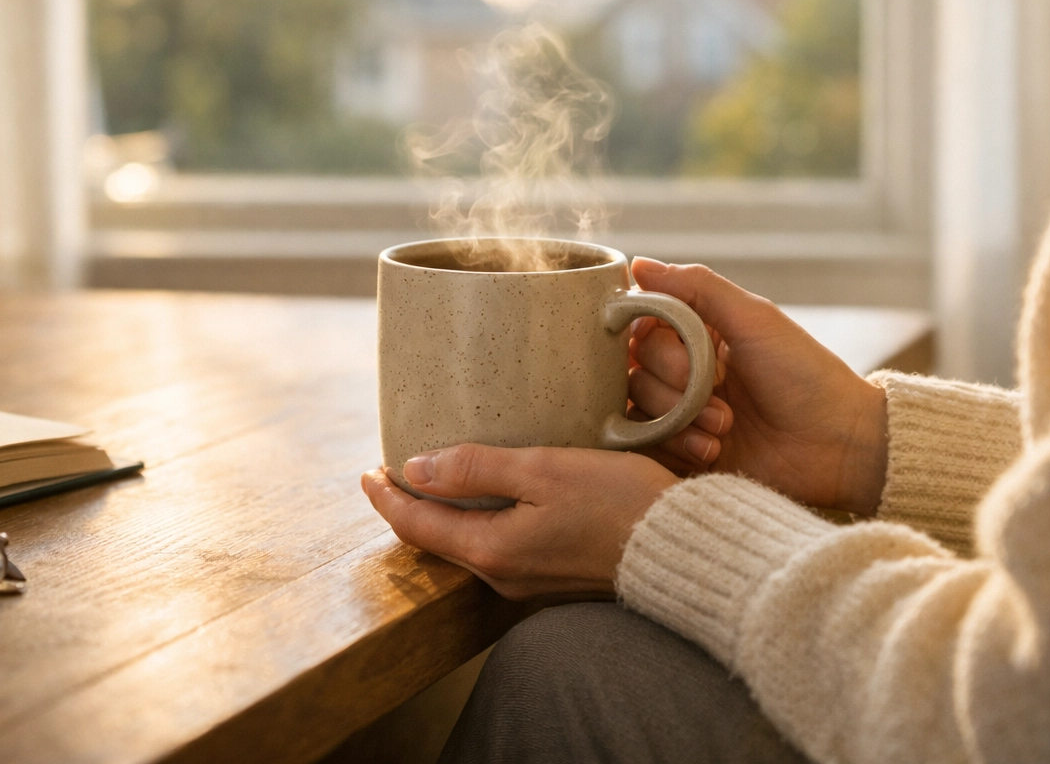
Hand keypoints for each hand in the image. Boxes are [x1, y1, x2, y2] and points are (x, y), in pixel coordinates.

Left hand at [360, 444, 677, 600]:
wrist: (682, 548)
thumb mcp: (543, 470)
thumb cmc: (619, 501)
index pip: (416, 525)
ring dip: (447, 514)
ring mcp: (530, 581)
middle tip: (395, 469)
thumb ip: (476, 468)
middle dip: (412, 506)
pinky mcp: (555, 576)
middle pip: (438, 540)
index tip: (366, 470)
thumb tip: (414, 467)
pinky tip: (492, 497)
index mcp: (492, 549)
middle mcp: (503, 575)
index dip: (385, 496)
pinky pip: (501, 548)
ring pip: (469, 544)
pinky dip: (481, 521)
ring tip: (438, 478)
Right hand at [628, 258, 888, 514]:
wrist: (837, 446)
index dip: (657, 341)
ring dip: (678, 419)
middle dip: (675, 383)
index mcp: (698, 333)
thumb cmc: (803, 374)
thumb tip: (638, 264)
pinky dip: (676, 448)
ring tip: (725, 426)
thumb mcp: (753, 318)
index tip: (688, 352)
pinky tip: (714, 451)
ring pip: (636, 408)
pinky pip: (646, 448)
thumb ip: (695, 286)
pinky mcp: (681, 454)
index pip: (641, 326)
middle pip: (634, 368)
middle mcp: (683, 371)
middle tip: (720, 391)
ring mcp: (681, 414)